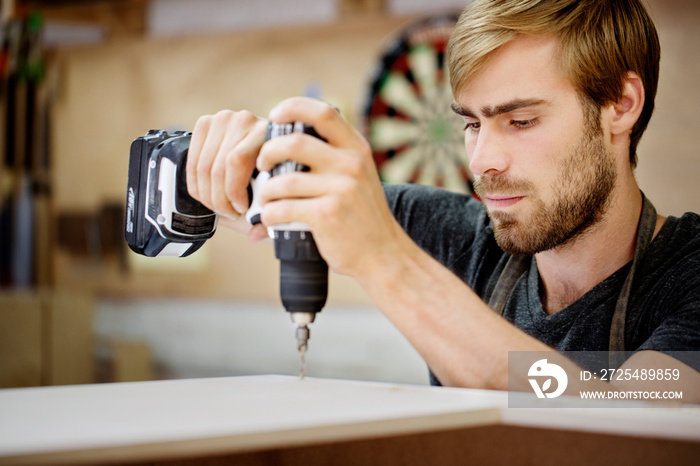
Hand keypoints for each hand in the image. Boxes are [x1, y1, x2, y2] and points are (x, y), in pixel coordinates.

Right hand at [186, 110, 268, 239]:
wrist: (266, 144)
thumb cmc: (274, 171)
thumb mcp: (277, 187)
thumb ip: (269, 211)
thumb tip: (254, 234)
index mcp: (266, 131)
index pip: (236, 161)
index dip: (233, 191)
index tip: (242, 209)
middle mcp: (244, 119)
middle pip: (217, 166)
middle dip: (220, 198)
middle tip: (229, 212)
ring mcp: (223, 118)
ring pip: (202, 166)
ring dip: (207, 194)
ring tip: (220, 206)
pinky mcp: (205, 123)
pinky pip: (192, 161)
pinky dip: (196, 184)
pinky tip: (207, 194)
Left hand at [257, 97, 406, 276]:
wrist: (383, 255)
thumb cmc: (362, 217)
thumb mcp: (359, 177)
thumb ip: (333, 158)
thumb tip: (285, 142)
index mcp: (357, 149)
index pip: (323, 112)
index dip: (293, 107)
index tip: (274, 115)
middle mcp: (351, 164)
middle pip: (294, 143)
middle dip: (268, 153)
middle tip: (262, 165)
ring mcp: (341, 189)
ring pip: (283, 181)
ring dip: (266, 192)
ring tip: (267, 201)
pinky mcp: (327, 214)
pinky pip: (283, 208)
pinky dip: (270, 215)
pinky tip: (272, 219)